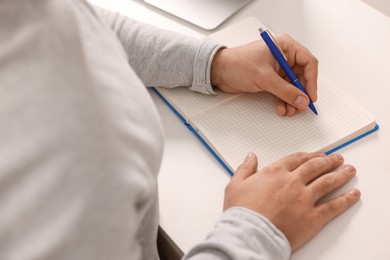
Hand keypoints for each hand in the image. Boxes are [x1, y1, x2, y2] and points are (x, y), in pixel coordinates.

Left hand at [210, 34, 317, 115]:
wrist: (219, 72)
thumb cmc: (237, 64)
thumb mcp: (264, 77)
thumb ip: (285, 90)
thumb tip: (302, 100)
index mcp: (285, 46)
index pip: (308, 62)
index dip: (311, 80)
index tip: (310, 96)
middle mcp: (283, 56)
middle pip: (301, 76)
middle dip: (300, 93)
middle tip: (300, 106)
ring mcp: (276, 68)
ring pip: (292, 86)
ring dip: (292, 99)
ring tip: (289, 110)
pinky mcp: (269, 79)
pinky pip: (282, 91)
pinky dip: (283, 100)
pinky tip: (281, 108)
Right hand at [223, 152, 359, 250]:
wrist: (250, 233)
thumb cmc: (242, 211)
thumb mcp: (235, 185)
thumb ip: (245, 168)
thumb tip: (251, 157)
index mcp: (275, 172)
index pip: (297, 159)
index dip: (309, 155)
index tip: (317, 155)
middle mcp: (293, 181)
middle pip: (316, 167)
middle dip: (329, 161)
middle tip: (337, 159)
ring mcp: (305, 198)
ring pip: (328, 182)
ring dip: (341, 174)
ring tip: (349, 170)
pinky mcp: (313, 217)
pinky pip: (334, 206)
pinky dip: (346, 199)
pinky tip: (353, 194)